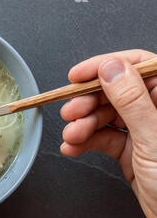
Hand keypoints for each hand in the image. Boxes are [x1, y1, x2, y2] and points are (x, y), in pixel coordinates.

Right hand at [60, 49, 156, 217]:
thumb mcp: (153, 138)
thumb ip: (131, 101)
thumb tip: (110, 68)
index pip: (136, 67)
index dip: (105, 67)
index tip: (78, 76)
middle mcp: (156, 110)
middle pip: (114, 92)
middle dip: (87, 102)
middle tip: (70, 112)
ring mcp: (143, 130)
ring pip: (105, 116)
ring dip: (82, 125)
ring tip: (71, 136)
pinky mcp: (131, 150)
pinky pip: (102, 138)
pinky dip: (84, 142)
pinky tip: (73, 147)